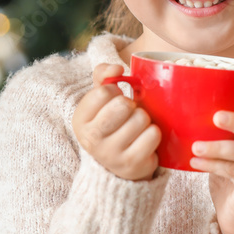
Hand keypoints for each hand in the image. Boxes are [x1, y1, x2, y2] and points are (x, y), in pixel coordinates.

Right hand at [71, 63, 161, 181]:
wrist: (119, 163)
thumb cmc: (111, 122)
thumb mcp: (101, 99)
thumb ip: (103, 75)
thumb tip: (116, 69)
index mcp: (80, 121)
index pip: (104, 92)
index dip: (115, 92)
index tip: (113, 101)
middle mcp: (92, 140)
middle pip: (123, 105)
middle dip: (131, 105)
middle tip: (127, 115)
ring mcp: (112, 155)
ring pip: (141, 118)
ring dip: (144, 119)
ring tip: (136, 128)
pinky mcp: (132, 165)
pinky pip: (153, 134)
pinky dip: (153, 133)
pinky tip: (143, 140)